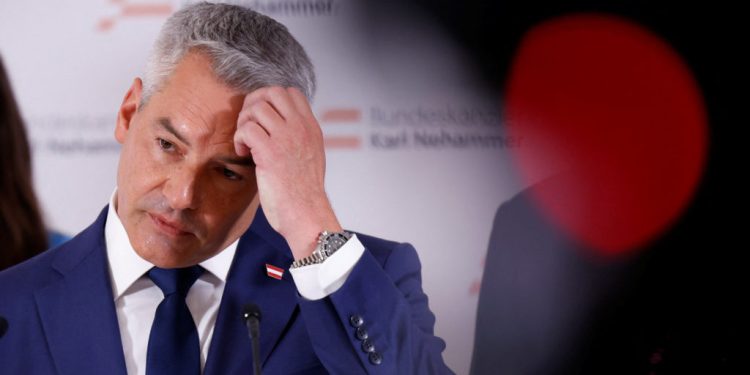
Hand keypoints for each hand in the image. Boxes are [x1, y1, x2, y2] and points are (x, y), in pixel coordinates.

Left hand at [234, 87, 341, 259]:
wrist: (307, 214)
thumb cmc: (304, 193)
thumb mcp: (311, 156)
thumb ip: (299, 137)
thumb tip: (278, 126)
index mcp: (311, 128)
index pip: (291, 93)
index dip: (271, 100)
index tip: (263, 120)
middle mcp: (301, 128)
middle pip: (272, 92)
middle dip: (253, 104)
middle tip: (248, 126)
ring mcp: (286, 138)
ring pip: (256, 108)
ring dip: (244, 123)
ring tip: (246, 144)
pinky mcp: (270, 153)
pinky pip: (247, 129)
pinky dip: (239, 139)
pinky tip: (244, 154)